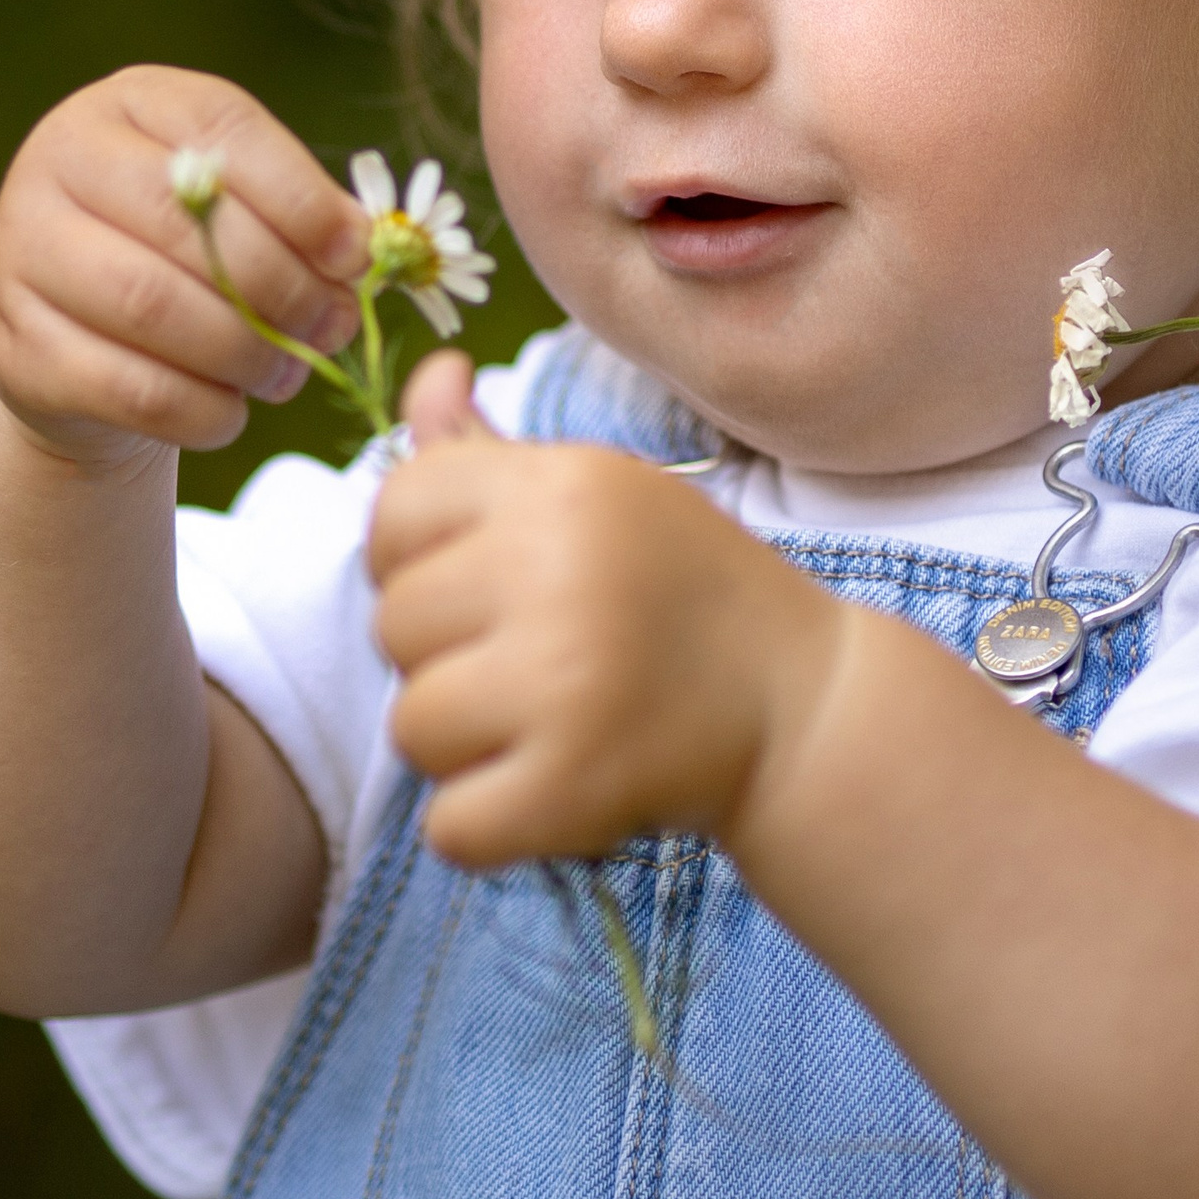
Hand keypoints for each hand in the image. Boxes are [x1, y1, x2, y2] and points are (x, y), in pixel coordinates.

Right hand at [0, 66, 369, 464]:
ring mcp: (21, 250)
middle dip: (282, 287)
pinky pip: (124, 387)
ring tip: (288, 374)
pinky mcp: (14, 344)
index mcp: (132, 104)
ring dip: (243, 351)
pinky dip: (199, 410)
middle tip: (332, 328)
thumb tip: (360, 251)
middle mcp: (60, 159)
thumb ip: (300, 216)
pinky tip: (233, 412)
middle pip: (185, 224)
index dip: (301, 198)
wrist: (77, 331)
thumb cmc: (183, 250)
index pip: (223, 131)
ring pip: (150, 305)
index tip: (356, 256)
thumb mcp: (240, 206)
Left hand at [369, 357, 849, 867]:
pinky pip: (453, 826)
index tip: (486, 586)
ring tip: (552, 720)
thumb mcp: (603, 492)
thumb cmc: (685, 589)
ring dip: (469, 744)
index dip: (420, 558)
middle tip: (539, 660)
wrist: (804, 703)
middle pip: (394, 623)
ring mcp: (563, 680)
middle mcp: (556, 568)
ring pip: (413, 726)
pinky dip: (492, 826)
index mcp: (560, 485)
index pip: (395, 509)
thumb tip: (433, 372)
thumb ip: (491, 451)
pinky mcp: (573, 785)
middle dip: (449, 654)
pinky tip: (555, 786)